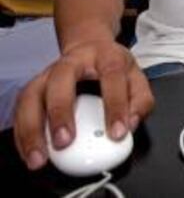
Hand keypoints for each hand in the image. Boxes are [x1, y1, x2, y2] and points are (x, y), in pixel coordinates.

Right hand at [13, 40, 153, 170]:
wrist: (90, 49)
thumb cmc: (114, 67)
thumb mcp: (137, 78)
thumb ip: (141, 101)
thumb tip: (131, 125)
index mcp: (106, 56)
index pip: (112, 76)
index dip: (116, 105)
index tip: (118, 133)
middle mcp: (73, 61)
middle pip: (60, 80)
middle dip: (60, 112)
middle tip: (65, 142)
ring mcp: (49, 72)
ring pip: (32, 95)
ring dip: (32, 128)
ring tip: (40, 155)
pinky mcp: (35, 86)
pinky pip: (21, 109)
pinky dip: (23, 133)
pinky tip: (31, 152)